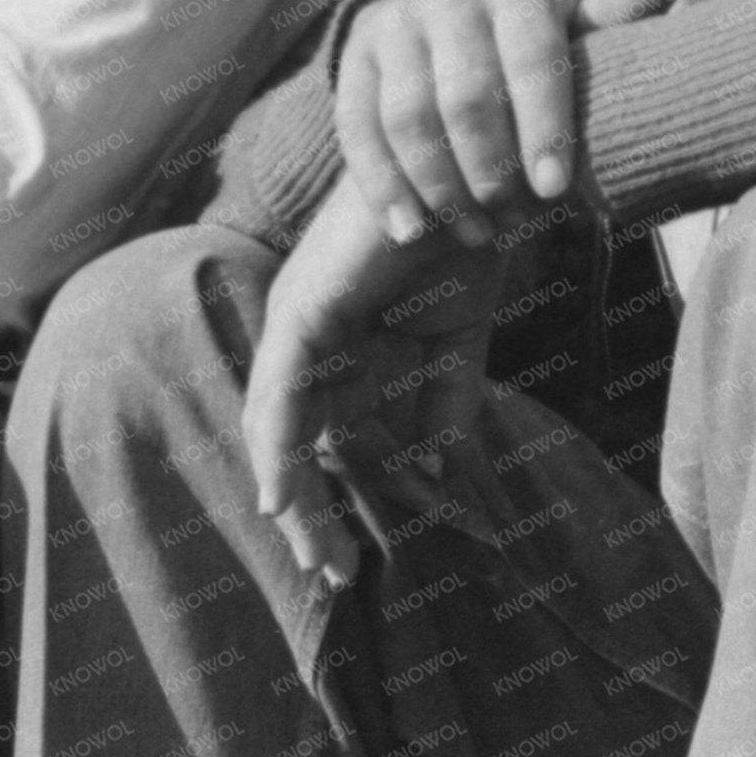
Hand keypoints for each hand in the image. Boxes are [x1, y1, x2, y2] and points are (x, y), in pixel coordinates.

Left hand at [242, 186, 520, 588]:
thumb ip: (443, 402)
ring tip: (314, 552)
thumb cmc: (465, 245)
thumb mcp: (455, 343)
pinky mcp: (303, 309)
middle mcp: (307, 335)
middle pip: (288, 442)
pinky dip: (277, 445)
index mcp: (340, 343)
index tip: (352, 563)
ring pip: (275, 426)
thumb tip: (434, 468)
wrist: (480, 183)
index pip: (318, 437)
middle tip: (333, 574)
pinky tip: (280, 494)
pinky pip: (281, 391)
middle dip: (306, 512)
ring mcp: (298, 319)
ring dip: (291, 494)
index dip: (328, 500)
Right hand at [335, 0, 678, 245]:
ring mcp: (394, 24)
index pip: (533, 59)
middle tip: (512, 222)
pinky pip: (360, 131)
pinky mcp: (351, 59)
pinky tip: (407, 230)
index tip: (556, 193)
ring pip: (410, 119)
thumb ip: (611, 27)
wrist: (448, 51)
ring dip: (442, 188)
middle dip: (491, 171)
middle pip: (467, 96)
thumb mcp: (572, 48)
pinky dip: (386, 186)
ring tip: (473, 233)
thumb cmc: (534, 65)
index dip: (545, 128)